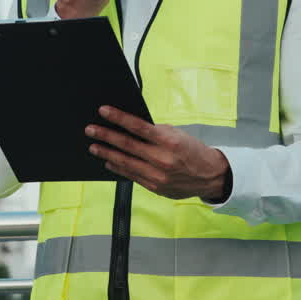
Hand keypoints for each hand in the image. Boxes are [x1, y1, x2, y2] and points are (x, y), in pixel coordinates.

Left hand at [86, 106, 229, 200]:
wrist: (210, 176)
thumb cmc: (192, 151)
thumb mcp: (178, 134)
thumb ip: (155, 132)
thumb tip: (130, 126)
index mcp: (169, 141)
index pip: (138, 126)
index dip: (119, 118)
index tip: (104, 111)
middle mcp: (162, 159)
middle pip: (127, 145)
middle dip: (106, 136)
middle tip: (91, 130)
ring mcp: (158, 176)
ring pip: (125, 162)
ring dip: (107, 154)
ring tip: (94, 147)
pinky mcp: (155, 188)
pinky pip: (131, 176)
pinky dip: (118, 168)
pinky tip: (108, 161)